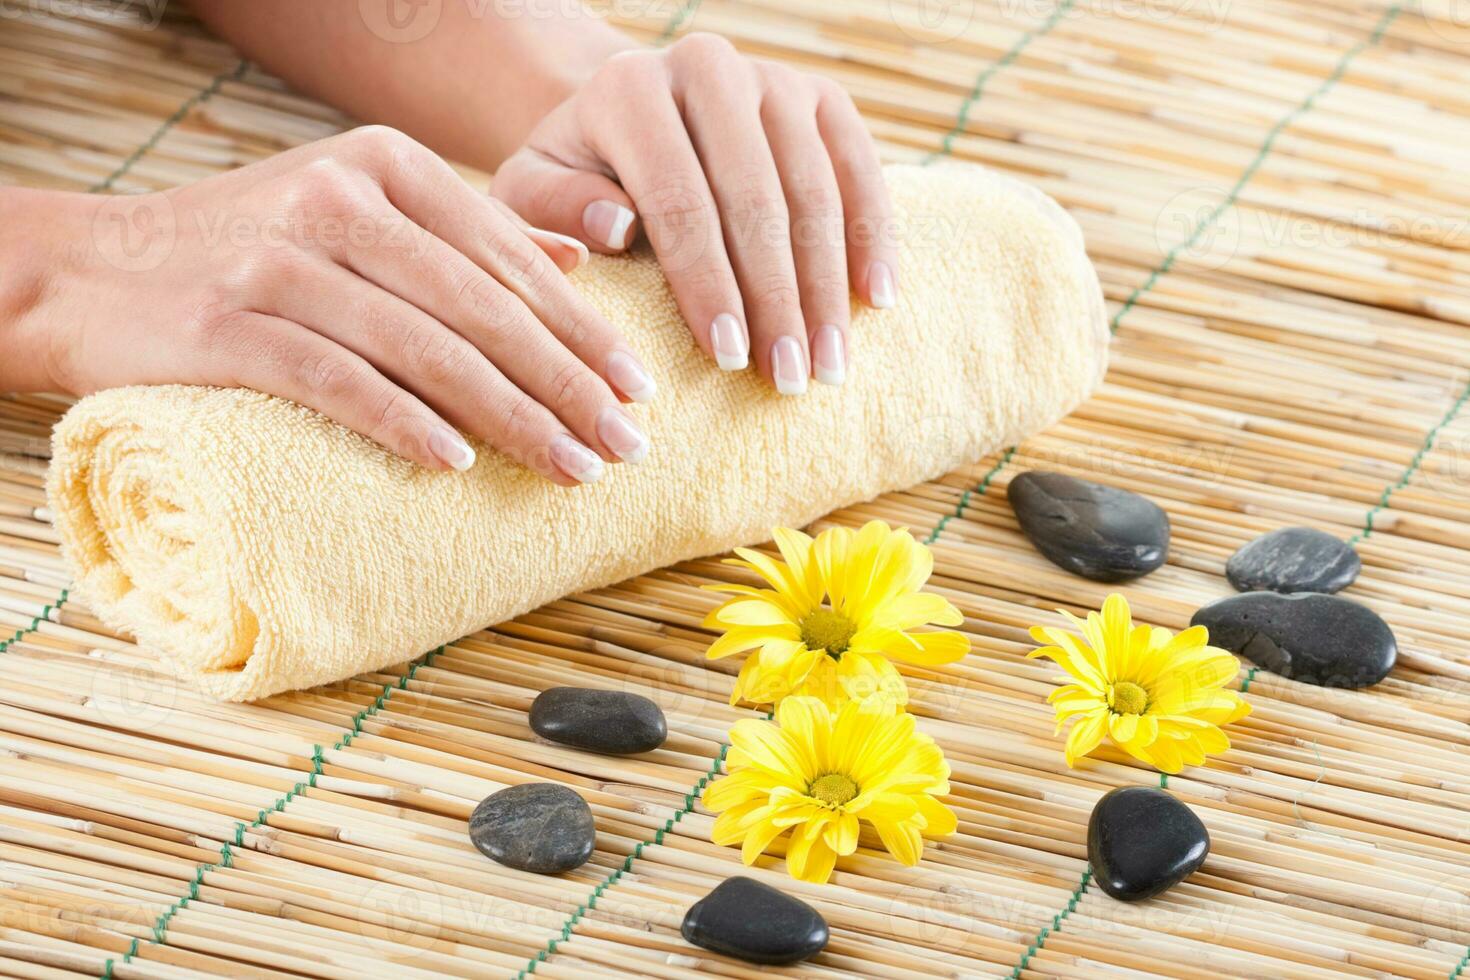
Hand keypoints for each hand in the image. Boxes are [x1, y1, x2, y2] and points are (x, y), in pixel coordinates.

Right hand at [19, 126, 658, 483]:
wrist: (88, 269)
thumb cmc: (245, 250)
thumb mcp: (355, 209)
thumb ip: (463, 232)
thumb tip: (578, 261)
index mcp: (385, 166)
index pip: (508, 258)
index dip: (581, 329)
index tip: (638, 388)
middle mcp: (339, 200)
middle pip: (482, 306)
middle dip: (567, 383)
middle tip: (626, 443)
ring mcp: (281, 259)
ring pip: (426, 347)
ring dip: (510, 416)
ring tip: (570, 466)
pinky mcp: (229, 325)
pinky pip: (341, 380)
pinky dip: (406, 423)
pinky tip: (459, 463)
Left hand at [492, 33, 896, 394]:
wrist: (631, 122)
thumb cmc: (575, 180)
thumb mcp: (533, 197)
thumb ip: (552, 211)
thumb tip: (612, 227)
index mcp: (631, 89)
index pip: (679, 201)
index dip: (708, 285)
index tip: (728, 360)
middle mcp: (708, 68)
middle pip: (757, 199)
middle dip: (776, 300)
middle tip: (789, 380)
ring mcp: (774, 79)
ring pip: (816, 190)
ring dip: (827, 287)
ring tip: (830, 365)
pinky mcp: (822, 97)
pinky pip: (861, 170)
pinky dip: (873, 237)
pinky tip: (876, 301)